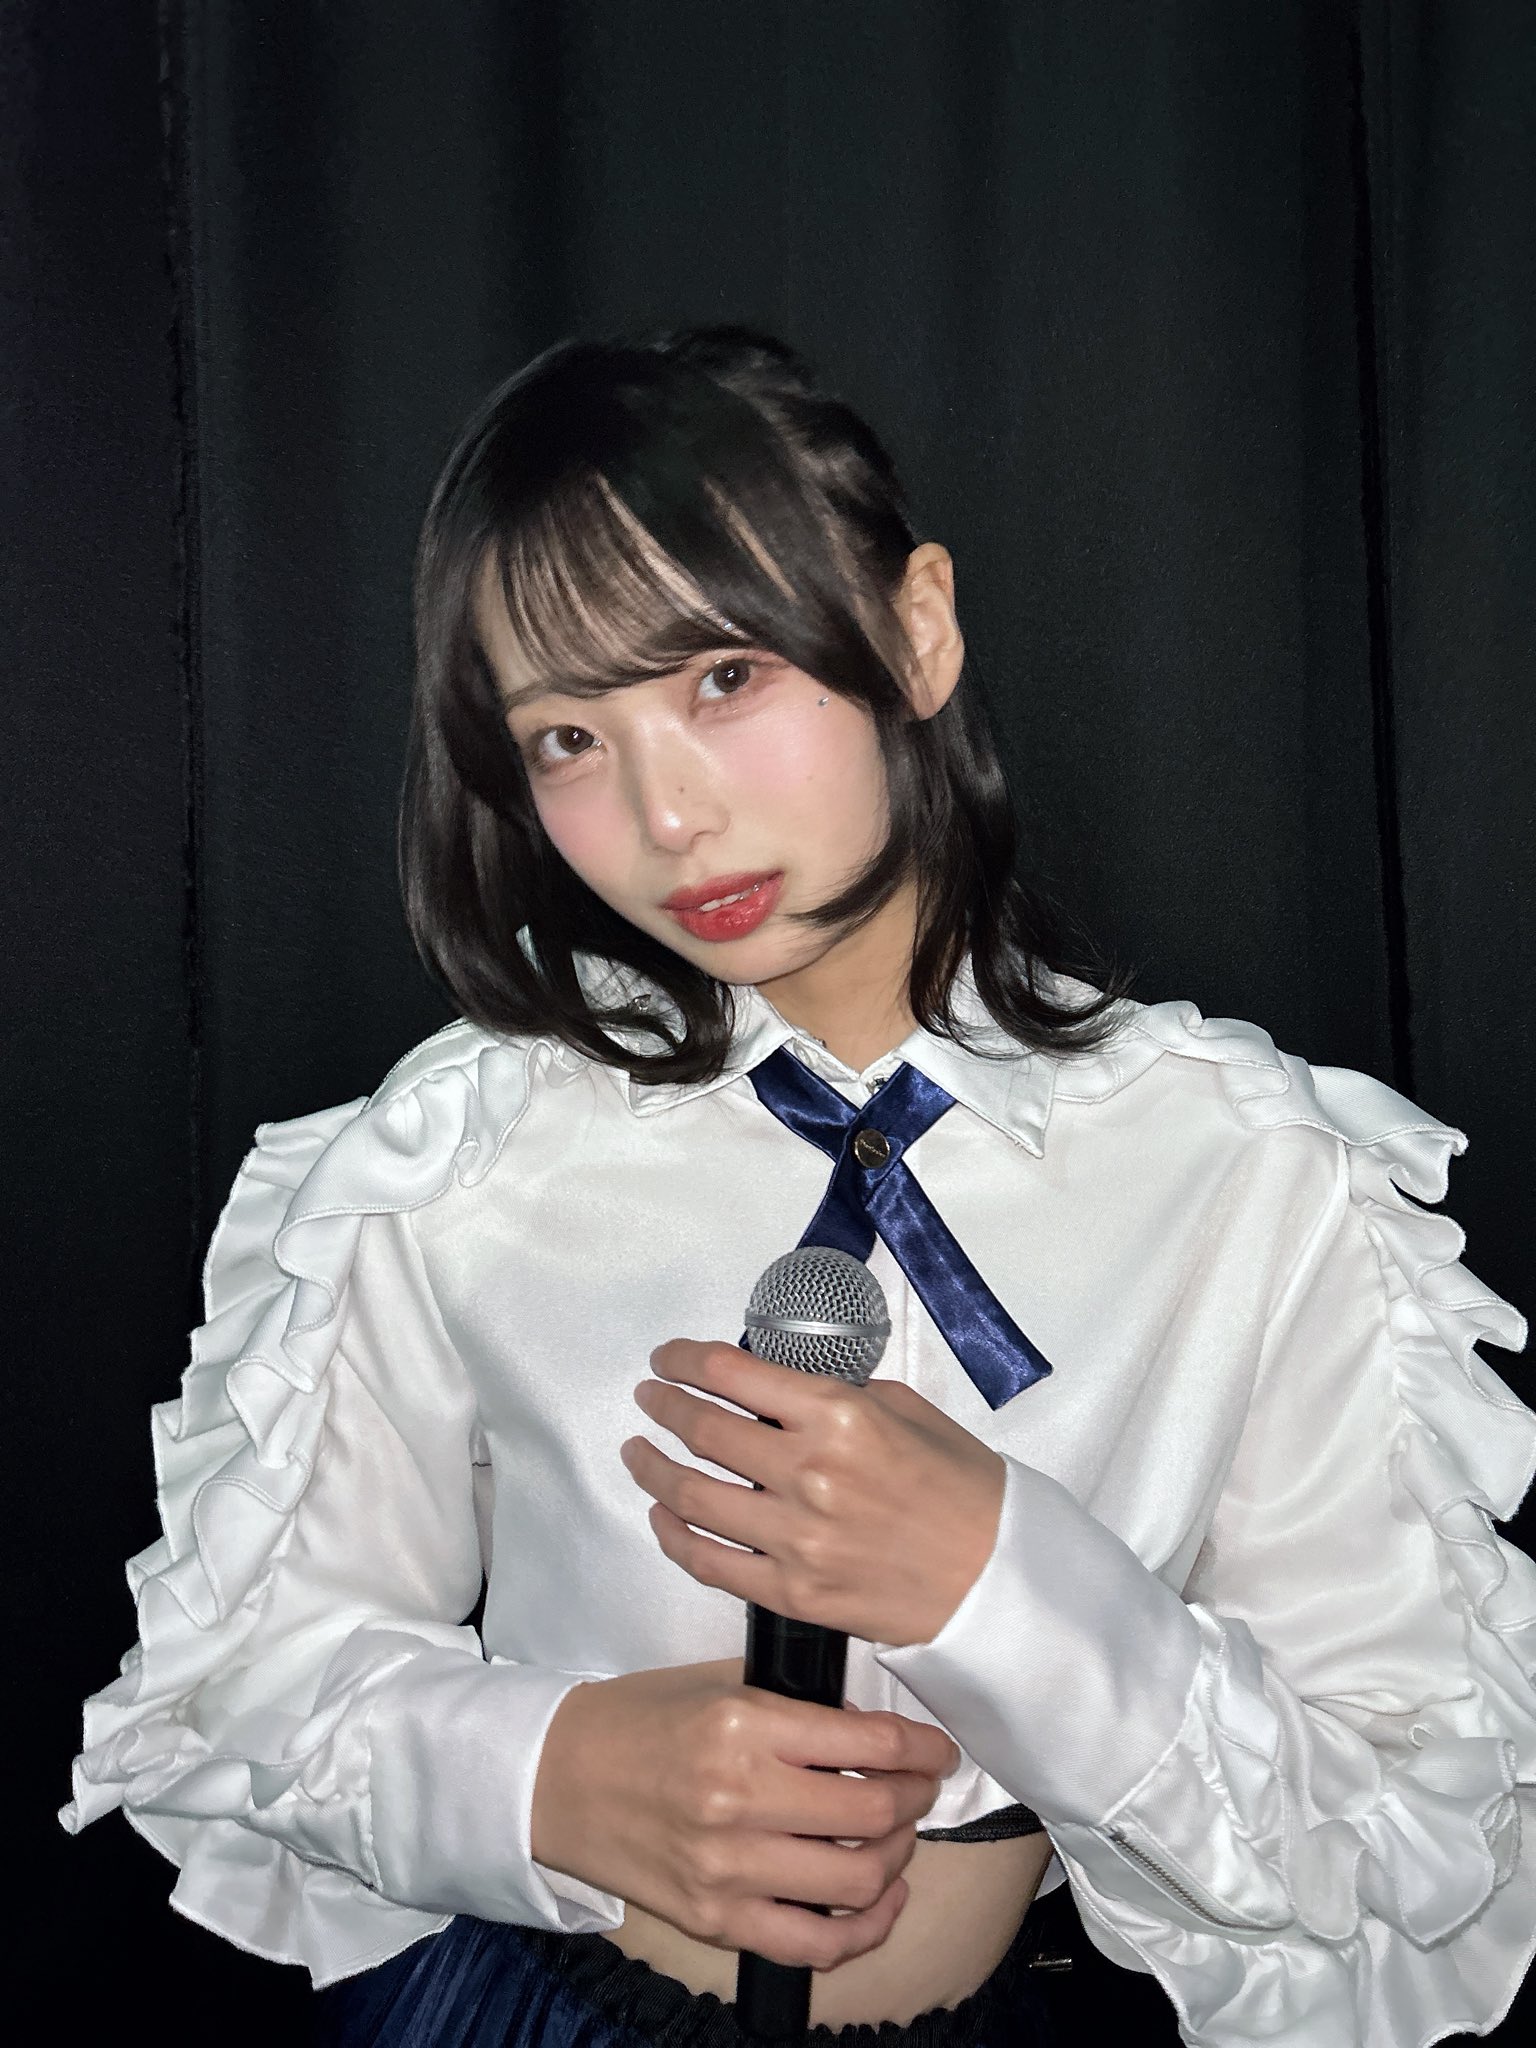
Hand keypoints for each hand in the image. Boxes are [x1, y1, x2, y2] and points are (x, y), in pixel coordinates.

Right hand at [530, 1658, 961, 1968]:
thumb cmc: (639, 1722)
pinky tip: (880, 1899)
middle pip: (873, 1812)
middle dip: (917, 1798)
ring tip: (896, 1836)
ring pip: (857, 1879)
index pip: (868, 1741)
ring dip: (897, 1857)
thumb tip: (876, 1735)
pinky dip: (864, 1928)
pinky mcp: (713, 1920)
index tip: (936, 1749)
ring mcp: (725, 1869)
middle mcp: (737, 1798)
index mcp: (740, 1724)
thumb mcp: (718, 1687)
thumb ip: (796, 1710)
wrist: (557, 1779)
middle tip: (921, 1787)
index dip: (921, 1748)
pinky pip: (814, 1944)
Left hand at [620, 1340, 1006, 1646]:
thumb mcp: (909, 1412)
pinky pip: (711, 1563)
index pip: (732, 1375)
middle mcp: (809, 1472)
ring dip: (652, 1469)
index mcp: (839, 1416)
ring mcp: (796, 1538)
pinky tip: (662, 1517)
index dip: (684, 1360)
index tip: (667, 1358)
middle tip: (648, 1398)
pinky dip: (674, 1536)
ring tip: (638, 1453)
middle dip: (663, 1406)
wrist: (997, 1580)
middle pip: (702, 1431)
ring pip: (692, 1498)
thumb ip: (841, 1395)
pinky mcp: (793, 1593)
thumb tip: (784, 1386)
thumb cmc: (963, 1491)